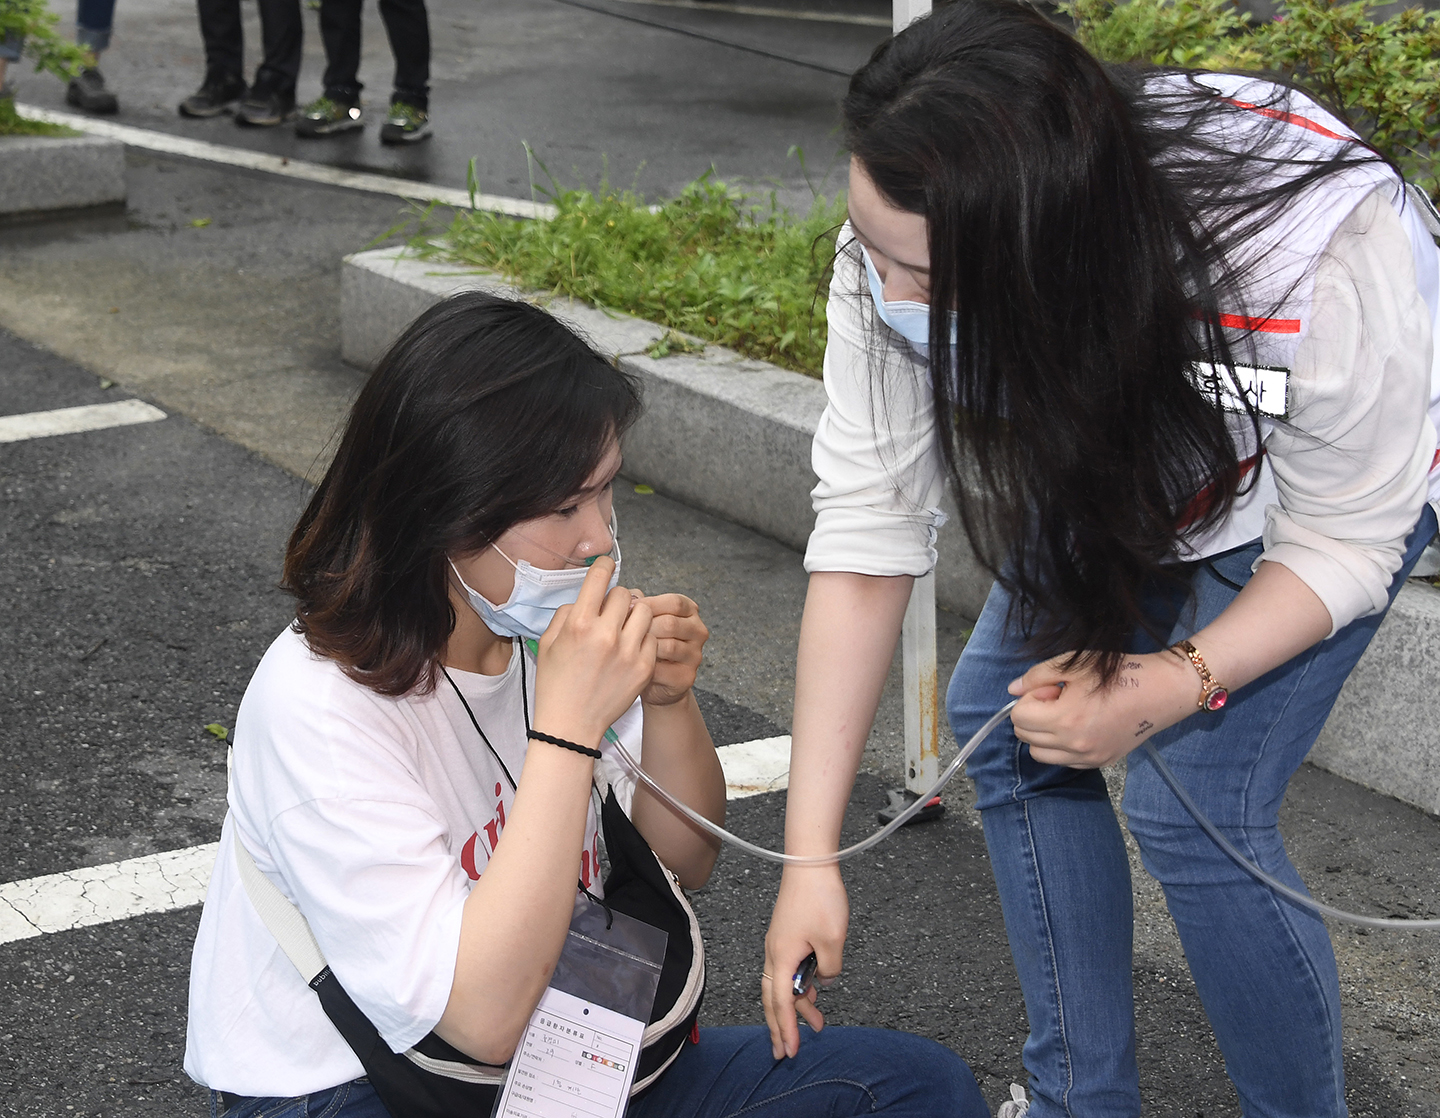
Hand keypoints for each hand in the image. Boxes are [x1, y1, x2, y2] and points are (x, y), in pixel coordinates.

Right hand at [534, 557, 656, 745]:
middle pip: (625, 594)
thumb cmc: (555, 685)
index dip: (604, 566)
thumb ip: (566, 613)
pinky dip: (643, 638)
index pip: (600, 578)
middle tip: (611, 611)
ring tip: (624, 627)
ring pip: (644, 612)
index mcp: (579, 624)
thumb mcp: (548, 643)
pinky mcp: (644, 668)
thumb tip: (584, 598)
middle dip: (617, 598)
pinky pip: (652, 637)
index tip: (606, 566)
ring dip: (635, 614)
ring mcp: (628, 652)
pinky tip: (630, 647)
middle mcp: (606, 635)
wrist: (571, 726)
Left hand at [635, 593, 707, 706]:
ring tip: (628, 648)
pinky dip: (644, 666)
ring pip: (668, 647)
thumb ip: (639, 605)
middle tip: (624, 632)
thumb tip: (627, 598)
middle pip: (671, 624)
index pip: (675, 603)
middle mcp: (698, 632)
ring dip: (644, 647)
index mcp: (690, 612)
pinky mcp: (686, 677)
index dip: (650, 604)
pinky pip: (662, 669)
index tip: (628, 608)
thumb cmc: (646, 643)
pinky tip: (633, 664)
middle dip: (644, 628)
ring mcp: (695, 656)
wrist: (654, 679)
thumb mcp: (645, 620)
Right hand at [763, 866, 847, 1058]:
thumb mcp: (833, 941)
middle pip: (772, 999)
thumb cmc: (819, 897)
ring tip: (816, 1024)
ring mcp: (779, 944)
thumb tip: (825, 981)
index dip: (785, 1029)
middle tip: (784, 1052)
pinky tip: (814, 991)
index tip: (789, 1051)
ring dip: (795, 1007)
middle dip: (779, 1027)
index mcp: (781, 957)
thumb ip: (829, 969)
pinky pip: (788, 970)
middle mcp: (774, 953)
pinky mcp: (787, 936)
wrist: (810, 864)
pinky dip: (798, 986)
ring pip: (781, 985)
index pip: (780, 1003)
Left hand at [1007, 649, 1198, 767]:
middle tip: (1059, 697)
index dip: (1030, 698)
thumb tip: (1013, 689)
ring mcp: (1088, 758)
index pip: (1018, 717)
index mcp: (1065, 720)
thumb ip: (1037, 676)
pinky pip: (1064, 760)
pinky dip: (1061, 746)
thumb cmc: (1120, 673)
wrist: (1163, 691)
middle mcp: (1074, 746)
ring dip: (1043, 734)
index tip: (1052, 687)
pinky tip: (1080, 725)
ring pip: (1040, 754)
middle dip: (1033, 715)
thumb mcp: (1074, 665)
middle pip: (1025, 737)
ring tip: (1067, 713)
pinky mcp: (1101, 763)